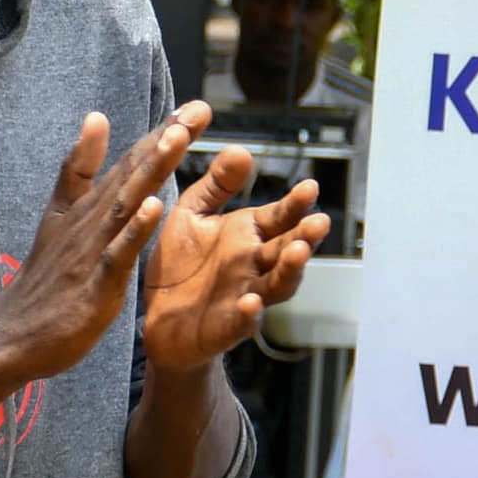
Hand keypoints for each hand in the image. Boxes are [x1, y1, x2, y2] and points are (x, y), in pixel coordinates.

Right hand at [0, 110, 190, 387]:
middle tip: (197, 110)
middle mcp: (89, 222)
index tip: (196, 106)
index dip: (161, 133)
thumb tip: (96, 116)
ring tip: (177, 138)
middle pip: (131, 174)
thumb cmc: (45, 279)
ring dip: (151, 170)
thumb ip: (79, 170)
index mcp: (87, 207)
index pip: (129, 163)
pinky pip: (116, 254)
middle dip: (165, 140)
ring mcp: (90, 251)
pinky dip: (133, 230)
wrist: (10, 335)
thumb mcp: (59, 216)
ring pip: (125, 204)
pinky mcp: (92, 285)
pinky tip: (154, 207)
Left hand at [140, 133, 328, 371]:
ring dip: (290, 270)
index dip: (295, 205)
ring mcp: (244, 296)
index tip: (309, 187)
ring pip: (278, 285)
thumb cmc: (180, 265)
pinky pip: (243, 322)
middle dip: (305, 237)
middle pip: (287, 250)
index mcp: (247, 236)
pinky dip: (250, 313)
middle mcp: (254, 266)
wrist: (158, 320)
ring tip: (297, 253)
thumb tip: (241, 149)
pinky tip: (252, 301)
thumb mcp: (192, 216)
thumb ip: (216, 186)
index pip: (279, 218)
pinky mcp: (226, 328)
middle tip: (319, 222)